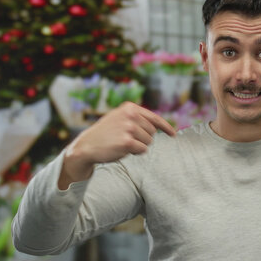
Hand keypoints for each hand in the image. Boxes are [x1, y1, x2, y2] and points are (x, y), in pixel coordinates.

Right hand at [59, 102, 175, 187]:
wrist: (87, 145)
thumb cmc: (106, 134)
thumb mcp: (120, 118)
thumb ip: (137, 118)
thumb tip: (159, 126)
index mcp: (130, 107)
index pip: (155, 118)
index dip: (166, 127)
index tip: (173, 134)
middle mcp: (130, 115)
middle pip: (152, 132)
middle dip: (144, 139)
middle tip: (127, 139)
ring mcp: (129, 128)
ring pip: (148, 142)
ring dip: (138, 146)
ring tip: (122, 143)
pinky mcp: (127, 141)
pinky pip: (142, 150)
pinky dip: (135, 152)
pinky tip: (123, 149)